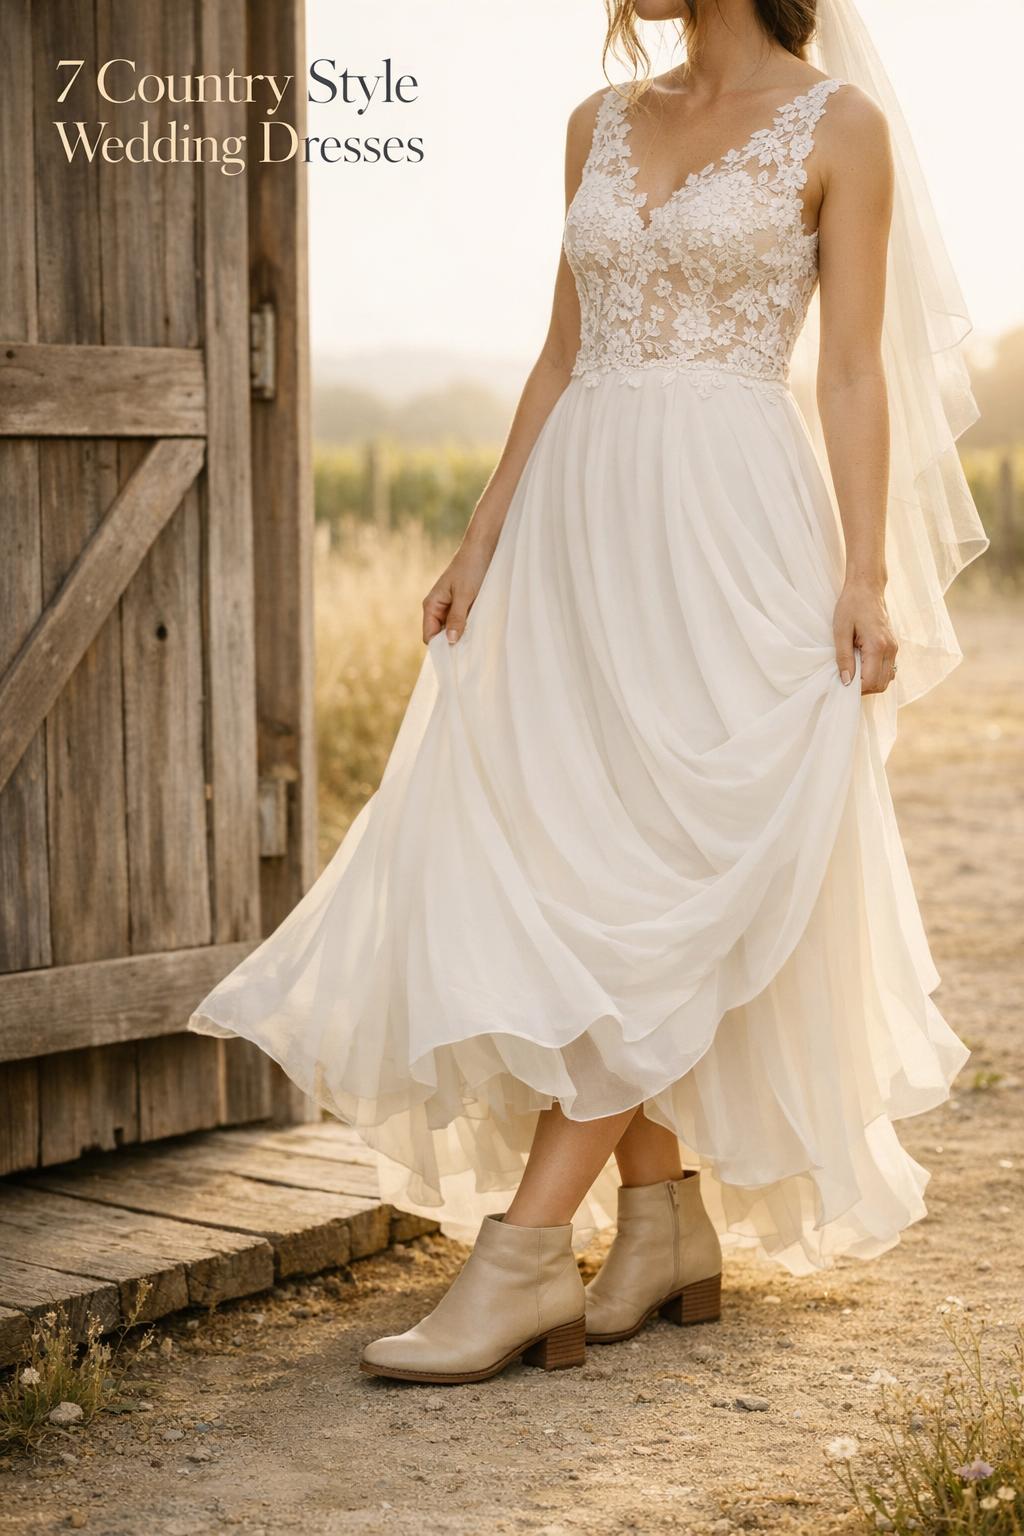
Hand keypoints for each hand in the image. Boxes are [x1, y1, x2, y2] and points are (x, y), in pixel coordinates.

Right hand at [422, 539, 493, 644]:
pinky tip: (479, 628)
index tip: (457, 654)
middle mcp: (437, 608)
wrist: (483, 548)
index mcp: (431, 605)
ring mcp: (449, 607)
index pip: (429, 636)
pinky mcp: (462, 605)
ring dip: (462, 634)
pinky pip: (461, 622)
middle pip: (440, 635)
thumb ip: (456, 618)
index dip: (440, 647)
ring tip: (476, 637)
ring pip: (452, 630)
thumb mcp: (464, 595)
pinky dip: (469, 627)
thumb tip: (449, 641)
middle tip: (470, 647)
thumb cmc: (471, 568)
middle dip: (452, 642)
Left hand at [833, 578, 897, 694]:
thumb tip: (846, 681)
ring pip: (886, 680)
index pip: (871, 682)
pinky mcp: (893, 647)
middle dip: (863, 689)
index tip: (842, 682)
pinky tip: (862, 666)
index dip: (855, 689)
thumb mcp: (840, 631)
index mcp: (878, 646)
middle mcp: (890, 650)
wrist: (867, 588)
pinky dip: (876, 674)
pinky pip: (888, 670)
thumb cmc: (851, 605)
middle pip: (881, 685)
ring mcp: (894, 649)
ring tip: (853, 671)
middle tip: (846, 678)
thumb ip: (843, 658)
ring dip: (870, 682)